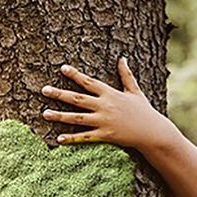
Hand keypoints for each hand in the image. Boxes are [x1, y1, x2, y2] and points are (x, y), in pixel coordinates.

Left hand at [41, 57, 178, 150]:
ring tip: (44, 113)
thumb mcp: (135, 91)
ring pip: (77, 118)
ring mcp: (104, 121)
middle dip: (59, 94)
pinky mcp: (105, 135)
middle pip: (77, 98)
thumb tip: (122, 58)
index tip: (62, 68)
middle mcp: (105, 106)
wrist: (153, 132)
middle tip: (44, 90)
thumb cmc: (144, 111)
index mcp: (110, 94)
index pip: (89, 82)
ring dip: (60, 116)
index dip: (75, 75)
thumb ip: (126, 75)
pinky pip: (85, 137)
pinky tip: (58, 139)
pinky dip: (72, 138)